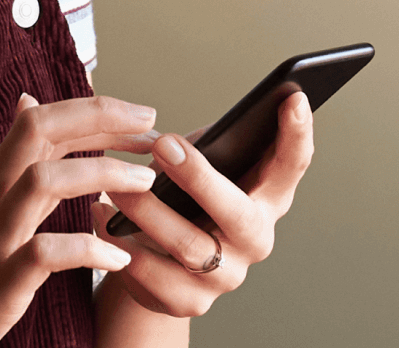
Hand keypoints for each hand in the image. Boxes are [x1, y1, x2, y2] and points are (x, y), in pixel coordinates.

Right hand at [0, 94, 161, 347]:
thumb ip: (3, 156)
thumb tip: (28, 102)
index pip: (42, 121)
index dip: (96, 112)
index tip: (141, 117)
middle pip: (38, 129)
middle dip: (101, 119)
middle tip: (151, 127)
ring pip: (44, 180)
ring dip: (101, 176)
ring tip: (144, 185)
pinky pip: (46, 254)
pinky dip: (87, 250)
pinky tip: (117, 258)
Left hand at [92, 91, 314, 316]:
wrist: (153, 260)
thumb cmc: (180, 197)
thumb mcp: (197, 165)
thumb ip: (201, 145)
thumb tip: (173, 136)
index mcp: (266, 198)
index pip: (292, 165)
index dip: (297, 134)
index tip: (293, 97)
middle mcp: (255, 239)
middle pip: (239, 213)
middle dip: (200, 178)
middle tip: (162, 145)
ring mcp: (226, 276)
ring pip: (189, 246)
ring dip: (147, 212)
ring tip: (114, 186)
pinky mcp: (190, 301)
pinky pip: (153, 276)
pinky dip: (121, 245)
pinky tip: (101, 220)